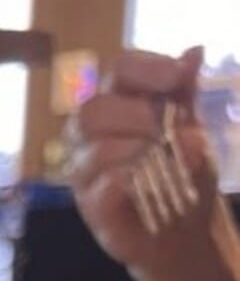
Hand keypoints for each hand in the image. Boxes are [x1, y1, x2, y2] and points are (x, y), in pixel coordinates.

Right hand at [70, 47, 216, 275]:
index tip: (178, 77)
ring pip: (95, 148)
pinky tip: (154, 182)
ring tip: (169, 157)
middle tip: (167, 127)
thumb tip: (194, 51)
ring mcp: (86, 173)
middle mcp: (91, 136)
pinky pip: (103, 186)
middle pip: (92, 109)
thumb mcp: (190, 125)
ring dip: (138, 148)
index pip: (118, 71)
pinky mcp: (91, 207)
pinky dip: (134, 180)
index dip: (145, 69)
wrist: (183, 229)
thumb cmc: (181, 174)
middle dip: (136, 114)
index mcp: (116, 106)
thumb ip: (185, 93)